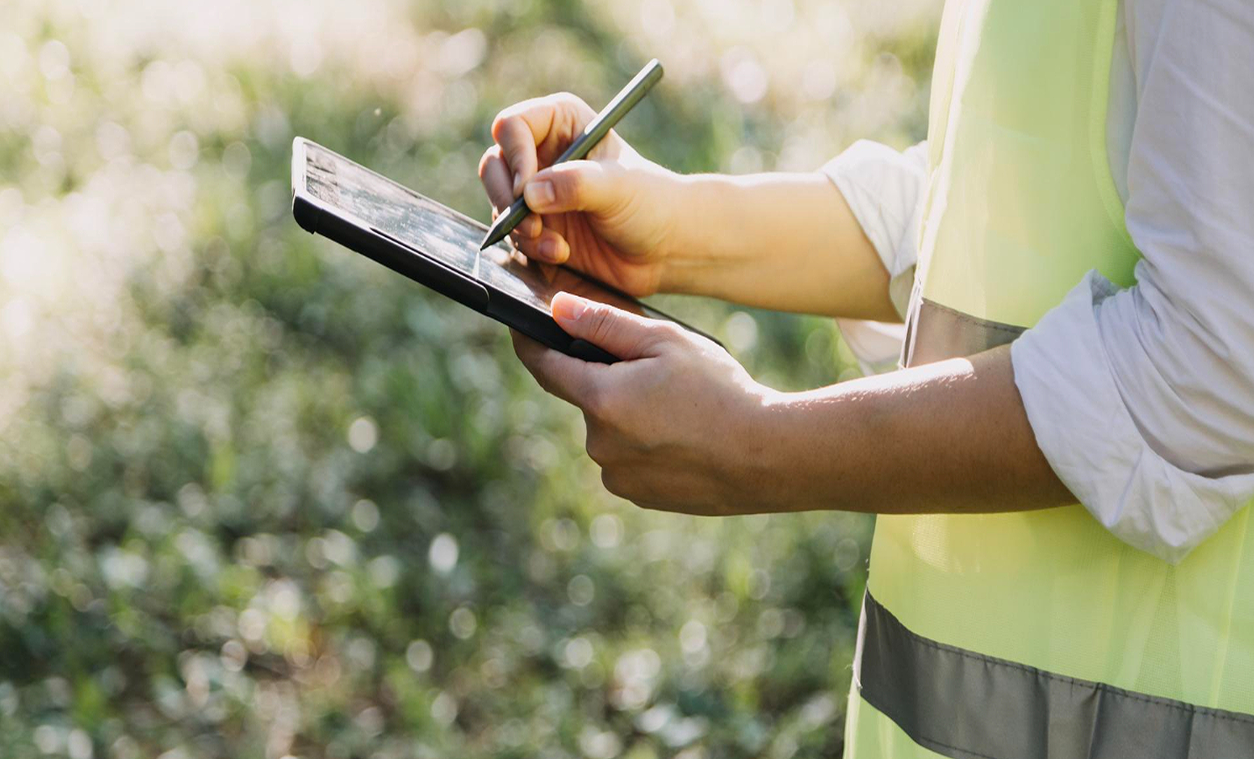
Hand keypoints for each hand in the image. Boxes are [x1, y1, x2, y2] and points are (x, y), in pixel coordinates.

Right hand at [479, 93, 680, 296]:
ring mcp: (537, 191)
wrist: (664, 249)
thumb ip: (575, 184)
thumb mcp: (619, 187)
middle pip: (494, 164)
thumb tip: (529, 194)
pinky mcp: (537, 225)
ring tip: (557, 246)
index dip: (514, 155)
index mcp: (562, 123)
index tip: (526, 188)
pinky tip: (561, 253)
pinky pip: (513, 234)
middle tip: (531, 223)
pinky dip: (531, 247)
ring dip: (521, 229)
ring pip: (499, 203)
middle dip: (506, 198)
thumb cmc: (652, 203)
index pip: (514, 126)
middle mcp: (543, 153)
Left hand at [512, 292, 774, 514]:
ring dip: (631, 415)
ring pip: (611, 431)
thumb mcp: (666, 342)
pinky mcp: (640, 495)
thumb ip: (606, 324)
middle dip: (611, 381)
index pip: (545, 366)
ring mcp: (618, 475)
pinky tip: (685, 437)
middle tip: (658, 372)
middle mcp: (599, 443)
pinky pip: (630, 460)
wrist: (767, 456)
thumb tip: (558, 309)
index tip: (523, 328)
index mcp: (601, 399)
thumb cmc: (720, 392)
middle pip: (588, 398)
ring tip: (682, 409)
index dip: (531, 343)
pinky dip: (647, 445)